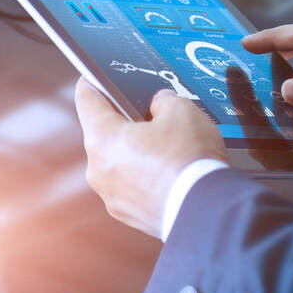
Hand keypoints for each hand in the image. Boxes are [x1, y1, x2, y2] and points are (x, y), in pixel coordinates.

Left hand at [74, 78, 225, 237]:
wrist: (205, 210)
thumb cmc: (189, 160)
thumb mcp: (182, 111)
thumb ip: (163, 101)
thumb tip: (159, 105)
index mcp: (102, 138)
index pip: (87, 100)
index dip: (92, 83)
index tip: (94, 78)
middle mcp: (97, 169)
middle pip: (104, 135)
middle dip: (125, 123)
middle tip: (150, 117)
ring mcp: (110, 195)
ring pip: (117, 164)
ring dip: (135, 154)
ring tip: (167, 149)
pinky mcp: (127, 214)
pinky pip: (131, 187)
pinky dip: (144, 179)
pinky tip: (168, 173)